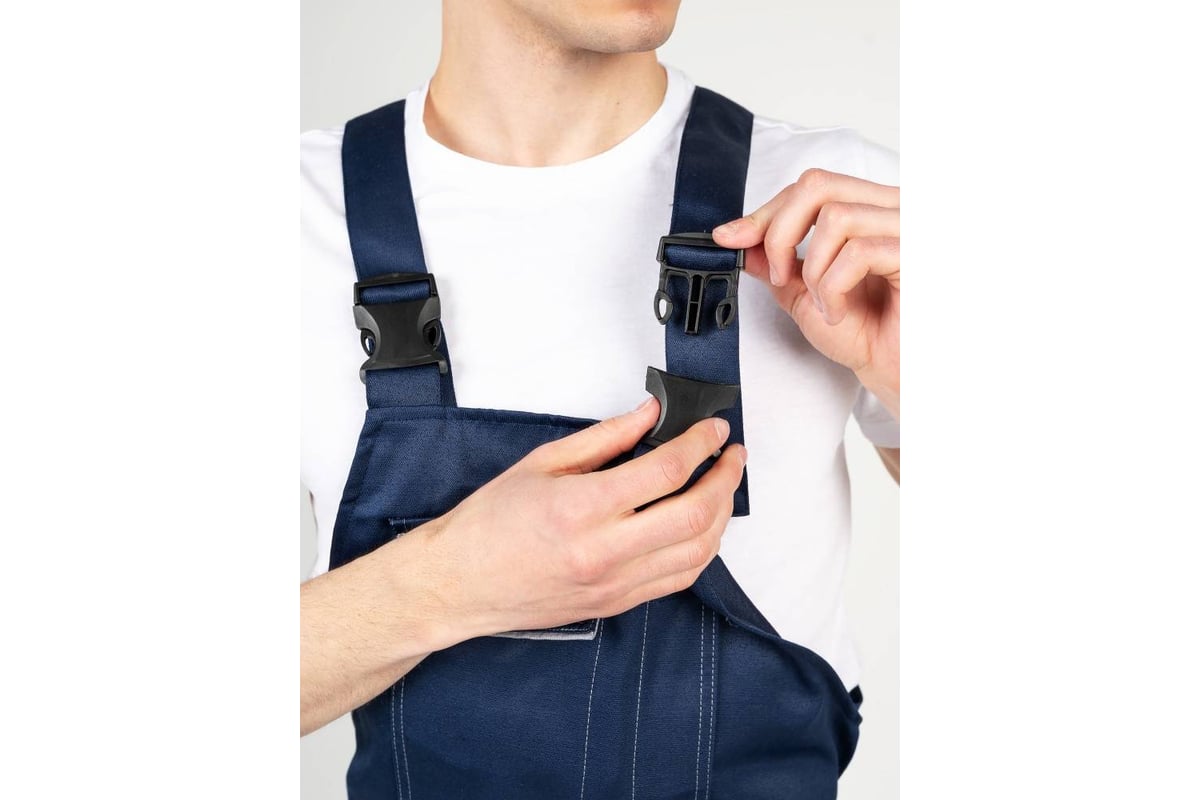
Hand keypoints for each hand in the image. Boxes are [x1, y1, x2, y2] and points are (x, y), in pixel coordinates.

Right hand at [414, 398, 746, 641]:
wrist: (459, 584)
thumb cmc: (489, 524)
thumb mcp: (541, 462)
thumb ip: (605, 437)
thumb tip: (650, 415)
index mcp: (581, 507)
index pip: (666, 471)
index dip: (700, 444)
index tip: (712, 429)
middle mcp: (603, 551)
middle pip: (694, 514)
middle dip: (725, 478)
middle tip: (731, 454)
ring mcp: (614, 583)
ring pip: (697, 552)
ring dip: (720, 515)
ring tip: (722, 485)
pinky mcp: (617, 604)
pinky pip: (679, 579)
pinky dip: (702, 548)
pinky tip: (702, 524)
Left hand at [713, 169, 898, 418]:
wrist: (898, 375)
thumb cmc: (867, 334)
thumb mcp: (806, 293)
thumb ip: (776, 263)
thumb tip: (738, 237)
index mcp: (869, 209)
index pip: (811, 185)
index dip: (766, 212)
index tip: (731, 238)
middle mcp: (893, 208)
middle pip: (819, 185)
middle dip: (781, 233)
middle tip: (780, 276)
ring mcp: (910, 227)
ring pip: (836, 217)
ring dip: (813, 270)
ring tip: (824, 305)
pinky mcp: (918, 254)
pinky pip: (858, 252)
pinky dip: (833, 288)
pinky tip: (839, 313)